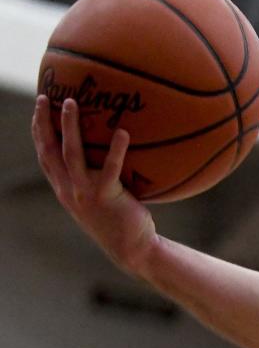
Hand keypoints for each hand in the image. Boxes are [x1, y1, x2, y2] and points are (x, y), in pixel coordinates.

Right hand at [31, 95, 157, 274]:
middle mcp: (69, 190)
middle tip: (45, 97)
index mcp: (64, 190)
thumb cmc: (120, 223)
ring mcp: (85, 193)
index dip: (38, 132)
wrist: (132, 249)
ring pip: (71, 154)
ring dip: (68, 127)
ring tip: (71, 103)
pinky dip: (115, 149)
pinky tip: (122, 132)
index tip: (38, 110)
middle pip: (49, 150)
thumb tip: (106, 154)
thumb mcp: (98, 201)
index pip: (44, 157)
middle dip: (44, 123)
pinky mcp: (106, 196)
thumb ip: (94, 181)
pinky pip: (110, 168)